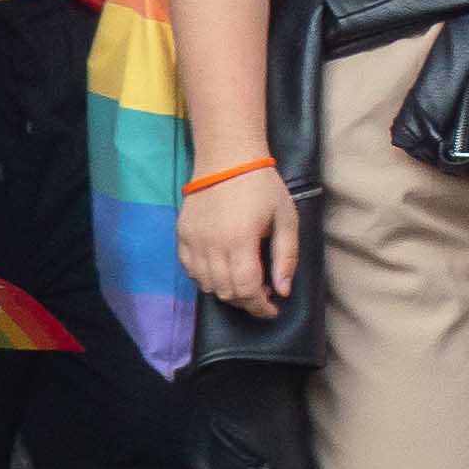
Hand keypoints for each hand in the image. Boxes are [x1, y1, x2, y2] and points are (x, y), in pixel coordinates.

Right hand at [180, 162, 295, 312]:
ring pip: (207, 285)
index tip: (272, 309)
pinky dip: (206, 278)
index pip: (246, 290)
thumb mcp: (286, 218)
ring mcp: (193, 241)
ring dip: (227, 291)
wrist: (227, 159)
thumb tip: (283, 290)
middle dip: (247, 300)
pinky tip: (222, 269)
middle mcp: (211, 245)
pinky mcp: (181, 235)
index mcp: (240, 241)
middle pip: (226, 292)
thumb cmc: (262, 186)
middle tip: (262, 293)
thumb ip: (286, 256)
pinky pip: (191, 271)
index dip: (260, 306)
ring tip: (244, 280)